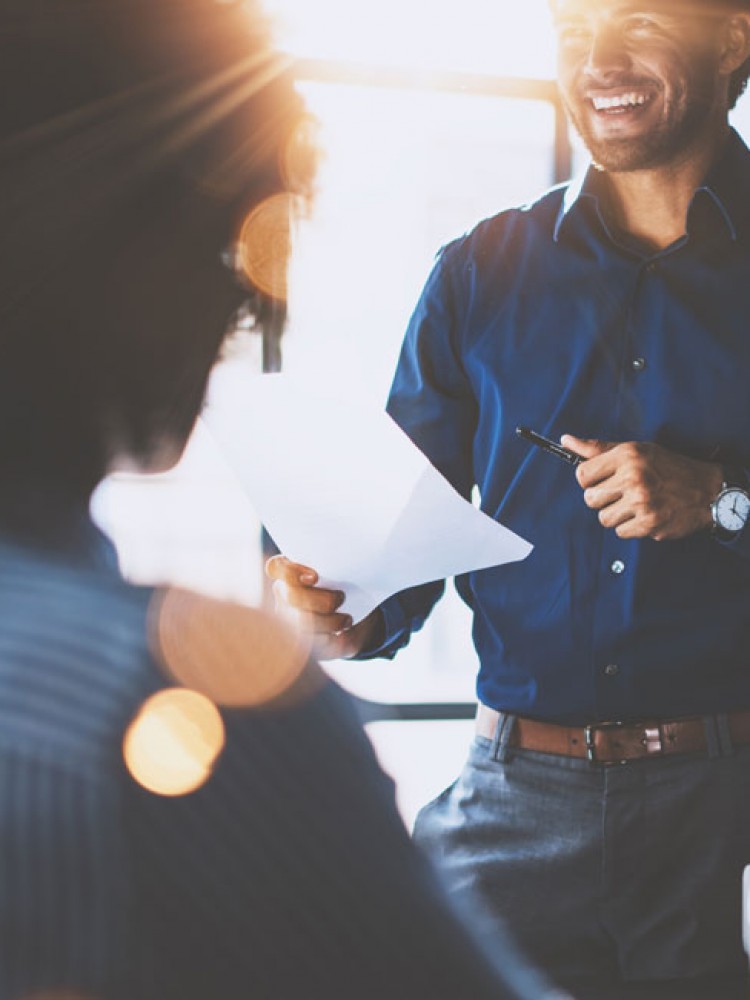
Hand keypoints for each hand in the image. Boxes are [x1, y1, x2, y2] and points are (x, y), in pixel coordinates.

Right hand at [265, 556, 381, 658]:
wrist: (358, 611)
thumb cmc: (348, 581)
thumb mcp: (345, 568)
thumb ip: (340, 564)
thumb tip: (351, 564)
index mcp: (290, 571)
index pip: (276, 567)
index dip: (290, 572)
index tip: (315, 577)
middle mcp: (284, 594)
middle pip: (292, 597)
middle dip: (320, 600)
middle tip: (342, 597)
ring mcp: (288, 620)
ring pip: (301, 624)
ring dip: (329, 622)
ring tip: (347, 620)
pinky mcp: (302, 643)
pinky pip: (314, 645)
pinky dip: (333, 642)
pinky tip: (344, 636)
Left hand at [562, 435, 723, 540]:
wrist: (707, 490)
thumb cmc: (668, 467)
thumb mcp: (636, 450)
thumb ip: (599, 448)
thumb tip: (566, 440)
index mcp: (628, 456)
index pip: (582, 474)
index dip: (589, 480)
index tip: (602, 480)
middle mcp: (634, 477)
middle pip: (590, 499)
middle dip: (602, 499)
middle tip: (622, 493)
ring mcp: (642, 502)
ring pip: (604, 518)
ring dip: (617, 514)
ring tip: (636, 504)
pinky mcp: (650, 524)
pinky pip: (621, 532)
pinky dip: (631, 527)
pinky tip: (646, 514)